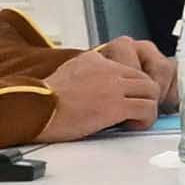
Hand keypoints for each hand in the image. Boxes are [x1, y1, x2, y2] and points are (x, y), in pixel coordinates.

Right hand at [40, 44, 165, 142]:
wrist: (34, 108)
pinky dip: (145, 119)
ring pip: (151, 90)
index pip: (126, 67)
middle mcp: (106, 68)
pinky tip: (131, 125)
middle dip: (144, 95)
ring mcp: (112, 85)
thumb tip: (94, 92)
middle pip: (144, 77)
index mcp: (94, 59)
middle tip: (136, 110)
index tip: (127, 99)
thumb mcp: (67, 76)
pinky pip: (146, 109)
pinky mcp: (115, 105)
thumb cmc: (42, 101)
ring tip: (134, 119)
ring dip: (147, 106)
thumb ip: (86, 77)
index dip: (130, 86)